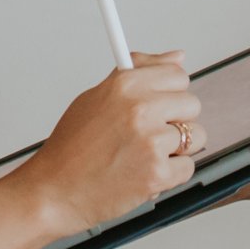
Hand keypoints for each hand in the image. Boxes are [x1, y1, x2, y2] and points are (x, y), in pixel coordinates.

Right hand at [23, 55, 197, 239]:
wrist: (54, 191)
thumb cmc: (71, 148)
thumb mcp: (97, 97)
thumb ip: (140, 73)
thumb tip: (178, 57)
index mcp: (124, 84)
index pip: (177, 74)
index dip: (170, 91)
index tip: (161, 102)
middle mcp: (140, 108)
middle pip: (191, 104)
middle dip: (176, 120)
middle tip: (150, 133)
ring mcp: (150, 141)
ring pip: (195, 136)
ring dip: (176, 148)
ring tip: (144, 155)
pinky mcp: (157, 173)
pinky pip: (187, 167)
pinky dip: (171, 175)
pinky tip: (143, 173)